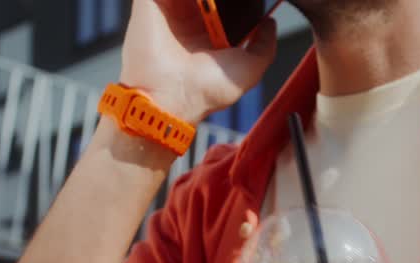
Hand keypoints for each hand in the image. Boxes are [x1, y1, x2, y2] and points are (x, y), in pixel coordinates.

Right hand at [120, 0, 278, 124]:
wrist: (170, 96)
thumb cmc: (206, 90)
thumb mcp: (249, 70)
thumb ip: (264, 46)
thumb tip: (269, 23)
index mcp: (209, 34)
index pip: (222, 5)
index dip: (234, 1)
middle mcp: (188, 20)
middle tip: (224, 0)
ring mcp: (168, 10)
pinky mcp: (150, 3)